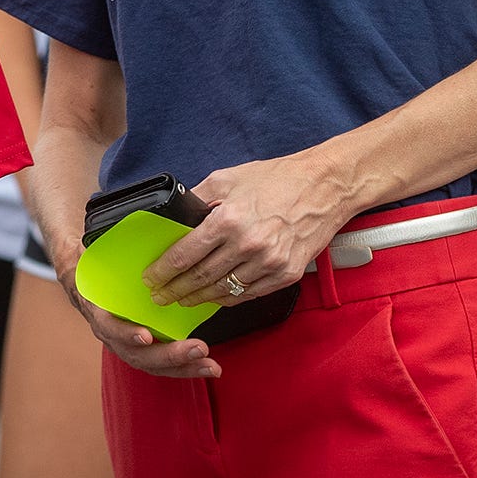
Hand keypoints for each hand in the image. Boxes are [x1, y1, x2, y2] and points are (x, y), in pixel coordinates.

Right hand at [42, 207, 228, 380]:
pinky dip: (184, 365)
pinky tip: (207, 365)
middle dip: (169, 354)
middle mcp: (110, 331)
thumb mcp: (88, 248)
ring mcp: (125, 341)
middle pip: (136, 354)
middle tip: (199, 348)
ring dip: (183, 366)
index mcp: (96, 308)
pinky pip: (161, 360)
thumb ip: (98, 244)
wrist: (81, 270)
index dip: (125, 333)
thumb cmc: (92, 257)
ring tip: (211, 365)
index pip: (108, 326)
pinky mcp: (142, 344)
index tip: (146, 335)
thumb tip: (112, 227)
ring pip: (152, 363)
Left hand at [144, 154, 349, 311]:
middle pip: (200, 278)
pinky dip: (228, 298)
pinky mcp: (286, 275)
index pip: (185, 255)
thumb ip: (198, 197)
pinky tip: (215, 297)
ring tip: (183, 300)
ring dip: (198, 299)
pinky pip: (248, 294)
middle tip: (160, 296)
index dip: (163, 271)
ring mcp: (268, 263)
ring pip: (222, 291)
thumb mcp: (228, 178)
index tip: (151, 278)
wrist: (325, 187)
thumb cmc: (277, 179)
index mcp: (228, 219)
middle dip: (175, 290)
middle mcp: (247, 245)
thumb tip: (175, 218)